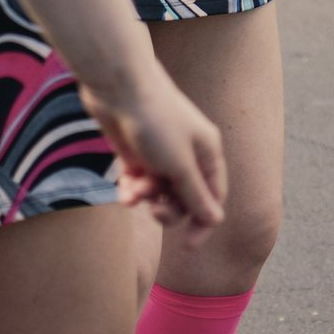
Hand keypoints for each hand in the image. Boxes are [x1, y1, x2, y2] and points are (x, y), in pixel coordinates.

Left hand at [83, 71, 226, 233]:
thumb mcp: (179, 165)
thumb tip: (215, 220)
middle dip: (168, 209)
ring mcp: (160, 154)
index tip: (188, 245)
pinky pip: (138, 183)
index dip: (203, 222)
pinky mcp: (137, 152)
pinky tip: (122, 186)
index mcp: (207, 154)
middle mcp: (187, 154)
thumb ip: (196, 195)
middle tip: (153, 208)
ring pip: (159, 192)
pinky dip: (131, 188)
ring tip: (132, 188)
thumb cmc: (155, 123)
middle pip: (185, 199)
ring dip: (146, 197)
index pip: (213, 197)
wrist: (118, 89)